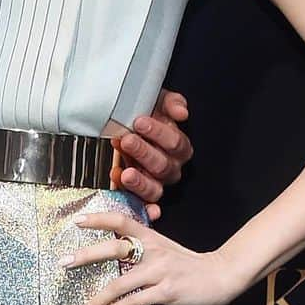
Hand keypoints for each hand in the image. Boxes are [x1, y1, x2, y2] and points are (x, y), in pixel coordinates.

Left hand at [63, 210, 244, 304]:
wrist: (220, 275)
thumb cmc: (188, 263)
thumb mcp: (165, 246)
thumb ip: (144, 243)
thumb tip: (118, 239)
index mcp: (151, 236)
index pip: (121, 220)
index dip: (99, 219)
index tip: (77, 221)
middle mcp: (153, 250)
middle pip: (114, 248)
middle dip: (86, 256)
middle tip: (63, 262)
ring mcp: (159, 271)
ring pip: (120, 283)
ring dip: (96, 299)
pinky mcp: (166, 292)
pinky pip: (134, 302)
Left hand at [110, 88, 192, 221]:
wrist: (123, 123)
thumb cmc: (144, 112)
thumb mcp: (157, 100)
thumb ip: (171, 103)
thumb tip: (181, 113)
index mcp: (177, 146)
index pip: (175, 143)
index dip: (159, 133)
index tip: (139, 122)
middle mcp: (169, 167)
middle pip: (163, 166)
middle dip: (144, 152)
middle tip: (127, 140)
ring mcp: (155, 182)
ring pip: (154, 189)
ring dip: (139, 181)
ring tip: (124, 172)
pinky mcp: (139, 194)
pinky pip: (142, 204)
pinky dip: (139, 203)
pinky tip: (128, 191)